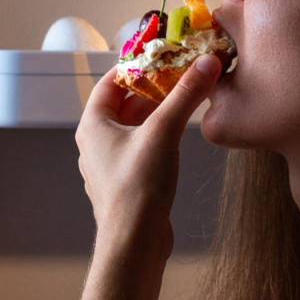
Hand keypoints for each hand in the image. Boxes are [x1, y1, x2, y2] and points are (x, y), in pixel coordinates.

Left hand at [75, 56, 220, 254]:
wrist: (134, 243)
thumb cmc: (136, 190)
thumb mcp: (164, 132)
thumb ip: (185, 95)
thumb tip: (206, 63)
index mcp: (93, 126)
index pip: (110, 82)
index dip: (136, 66)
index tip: (162, 56)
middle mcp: (97, 144)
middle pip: (125, 104)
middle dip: (154, 90)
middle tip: (182, 76)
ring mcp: (111, 165)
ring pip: (135, 128)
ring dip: (159, 114)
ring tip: (186, 102)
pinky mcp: (127, 182)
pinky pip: (141, 149)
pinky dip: (159, 137)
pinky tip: (179, 138)